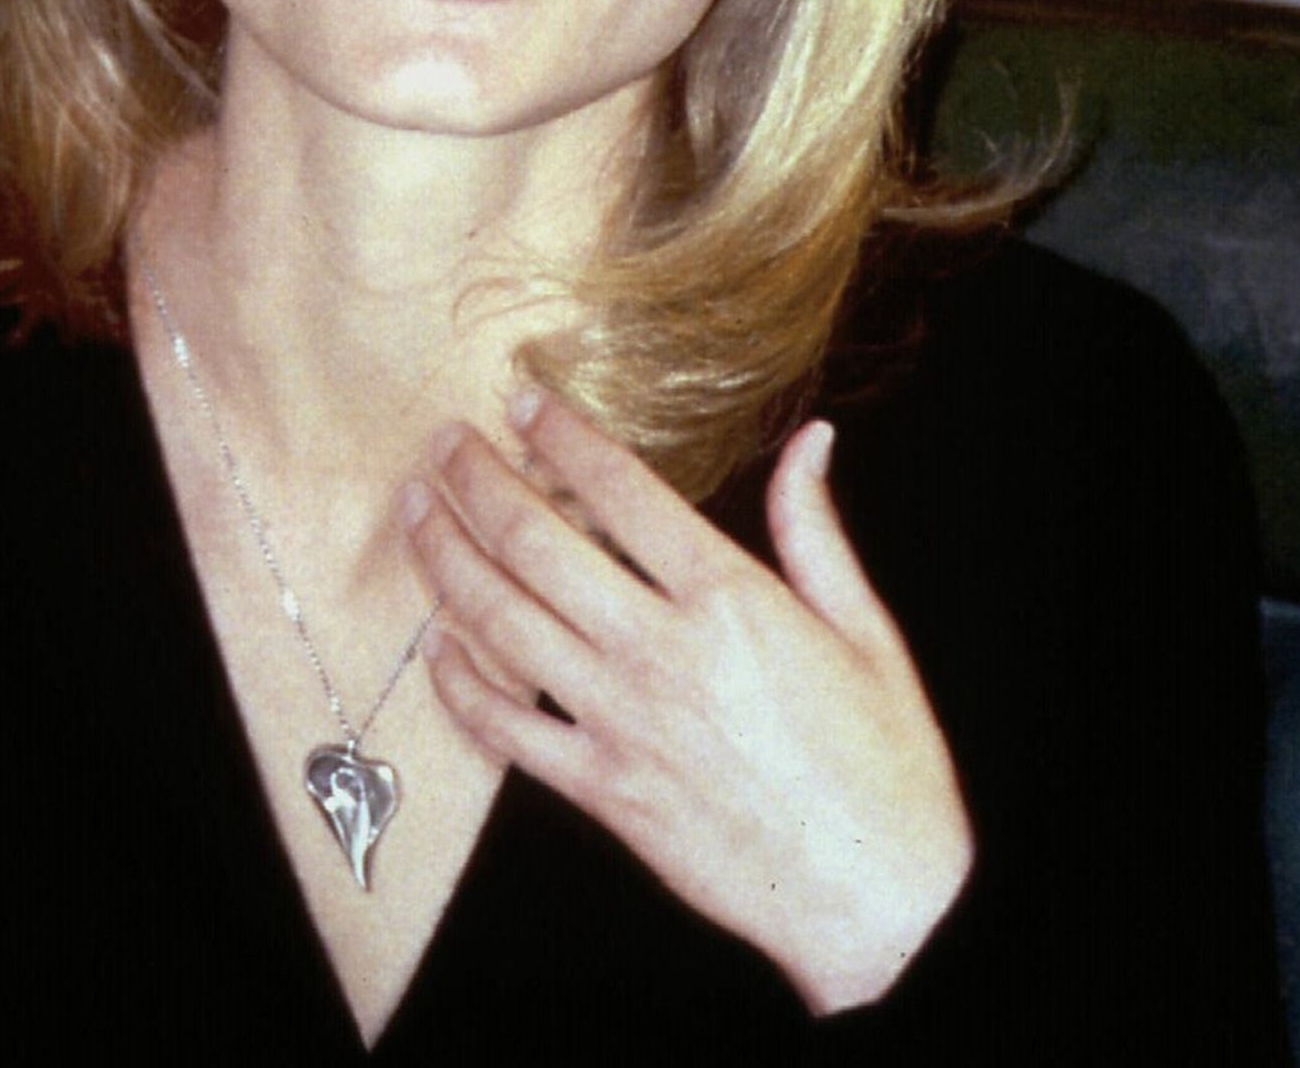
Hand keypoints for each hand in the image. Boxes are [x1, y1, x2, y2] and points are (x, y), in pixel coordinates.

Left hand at [400, 391, 973, 1013]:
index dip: (562, 436)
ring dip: (448, 560)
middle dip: (479, 482)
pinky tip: (437, 643)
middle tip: (445, 443)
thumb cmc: (881, 762)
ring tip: (418, 511)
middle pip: (538, 545)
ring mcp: (623, 723)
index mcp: (729, 598)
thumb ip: (815, 528)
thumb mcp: (865, 629)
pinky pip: (508, 729)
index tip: (522, 401)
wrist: (876, 898)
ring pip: (505, 623)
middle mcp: (661, 652)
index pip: (621, 491)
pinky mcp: (603, 791)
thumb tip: (812, 438)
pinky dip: (460, 684)